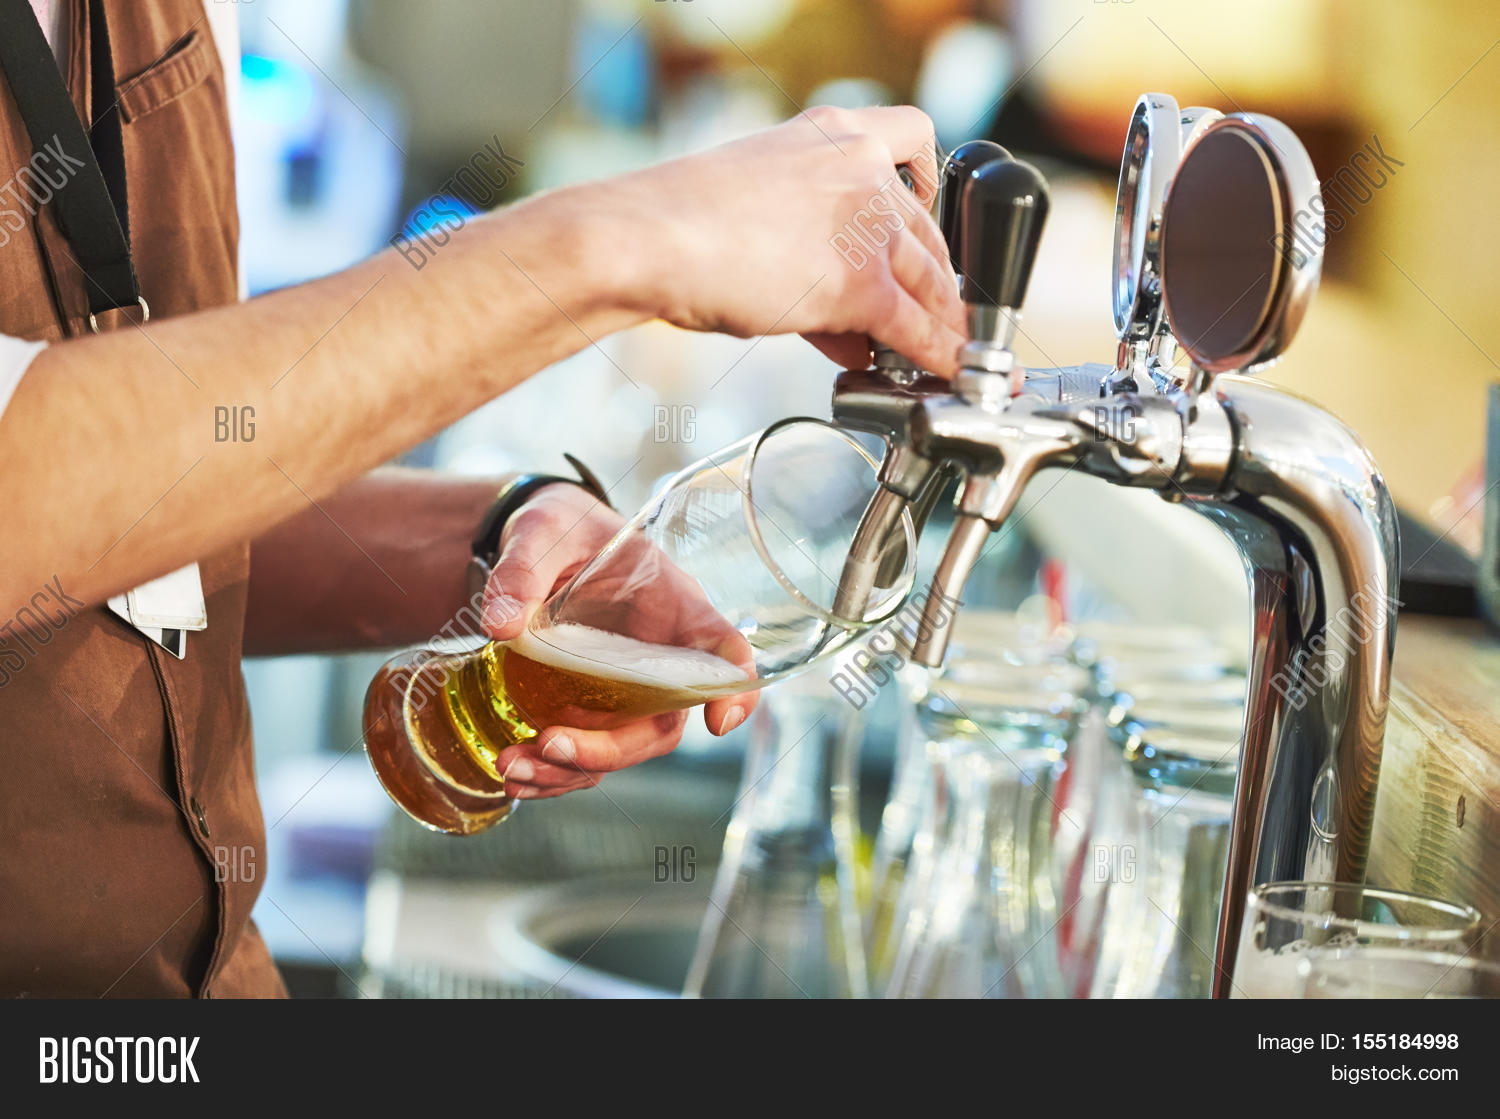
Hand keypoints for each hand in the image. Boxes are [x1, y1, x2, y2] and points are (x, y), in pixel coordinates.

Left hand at [478, 483, 758, 799]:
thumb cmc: (561, 527)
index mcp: (672, 604)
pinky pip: (588, 754)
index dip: (733, 687)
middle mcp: (660, 657)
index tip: (720, 720)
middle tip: (550, 746)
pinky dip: (554, 775)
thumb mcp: (540, 531)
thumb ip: (523, 570)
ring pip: (624, 748)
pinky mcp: (592, 706)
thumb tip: (501, 625)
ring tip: (513, 769)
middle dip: (612, 749)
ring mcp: (628, 689)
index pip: (721, 648)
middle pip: (664, 722)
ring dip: (574, 771)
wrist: (539, 543)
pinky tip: (513, 776)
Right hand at [600, 105, 965, 375]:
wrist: (647, 239)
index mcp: (833, 133)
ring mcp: (866, 225)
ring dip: (943, 324)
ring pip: (931, 282)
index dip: (927, 194)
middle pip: (926, 231)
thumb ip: (810, 243)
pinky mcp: (862, 283)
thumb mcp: (759, 203)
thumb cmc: (677, 220)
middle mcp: (861, 169)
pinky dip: (938, 354)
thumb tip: (841, 312)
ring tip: (942, 353)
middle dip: (929, 281)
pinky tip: (945, 372)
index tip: (923, 222)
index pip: (912, 142)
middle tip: (923, 314)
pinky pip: (917, 327)